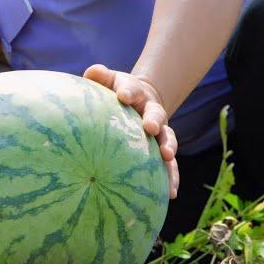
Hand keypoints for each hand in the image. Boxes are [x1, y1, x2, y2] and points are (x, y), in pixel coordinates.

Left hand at [83, 64, 178, 199]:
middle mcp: (151, 111)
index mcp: (136, 93)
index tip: (123, 96)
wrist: (141, 98)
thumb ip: (100, 76)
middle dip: (154, 120)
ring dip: (168, 147)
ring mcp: (160, 130)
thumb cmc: (117, 91)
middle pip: (156, 114)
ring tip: (167, 157)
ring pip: (168, 138)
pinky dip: (171, 176)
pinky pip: (169, 164)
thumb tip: (91, 71)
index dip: (128, 92)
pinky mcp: (162, 149)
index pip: (132, 89)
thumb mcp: (109, 81)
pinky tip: (170, 193)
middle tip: (150, 127)